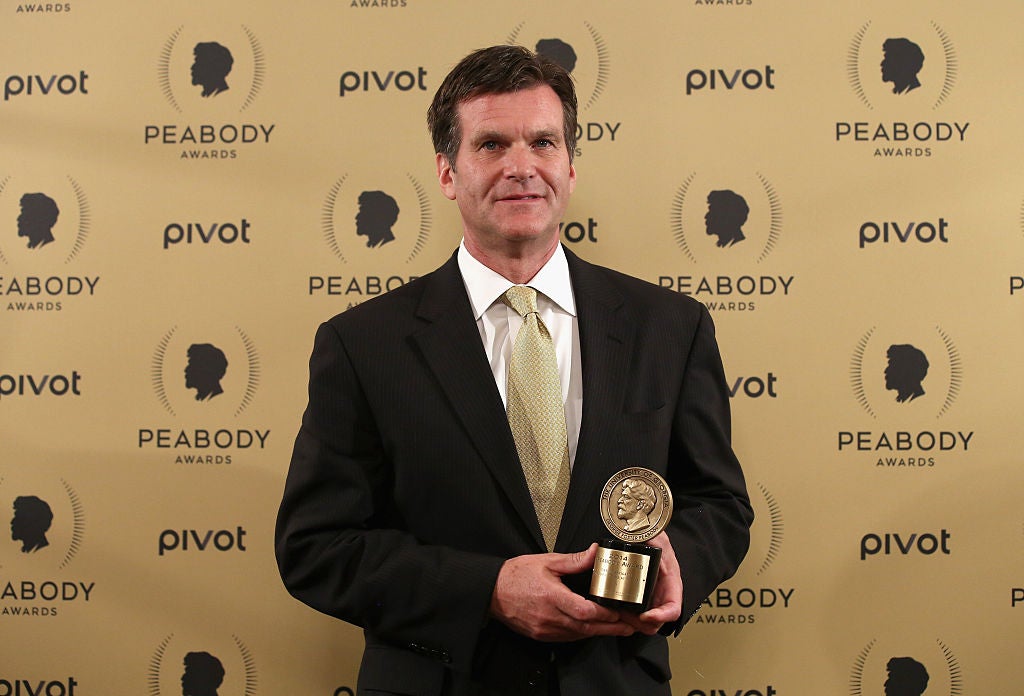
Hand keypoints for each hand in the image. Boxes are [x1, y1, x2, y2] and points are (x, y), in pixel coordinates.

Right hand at [489, 543, 636, 641]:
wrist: (492, 591)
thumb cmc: (516, 575)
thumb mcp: (547, 561)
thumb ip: (574, 560)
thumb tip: (594, 552)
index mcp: (552, 596)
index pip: (584, 612)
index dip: (604, 615)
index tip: (618, 612)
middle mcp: (549, 616)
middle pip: (586, 628)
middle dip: (609, 628)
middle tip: (627, 626)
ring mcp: (545, 629)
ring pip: (578, 635)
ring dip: (597, 632)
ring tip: (615, 627)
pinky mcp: (541, 635)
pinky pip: (566, 638)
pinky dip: (581, 633)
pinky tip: (590, 628)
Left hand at [618, 532, 682, 635]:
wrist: (644, 533)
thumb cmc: (653, 537)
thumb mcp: (655, 536)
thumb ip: (650, 538)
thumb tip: (641, 539)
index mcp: (671, 583)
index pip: (673, 609)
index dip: (661, 616)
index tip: (645, 615)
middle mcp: (662, 595)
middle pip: (656, 622)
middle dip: (640, 623)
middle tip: (623, 614)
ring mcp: (650, 599)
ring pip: (644, 623)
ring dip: (631, 622)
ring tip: (616, 611)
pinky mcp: (637, 600)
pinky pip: (634, 617)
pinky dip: (625, 618)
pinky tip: (614, 608)